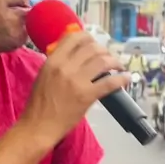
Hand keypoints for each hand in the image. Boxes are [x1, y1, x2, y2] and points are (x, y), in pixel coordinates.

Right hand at [22, 31, 129, 147]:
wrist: (39, 126)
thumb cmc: (39, 104)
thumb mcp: (43, 76)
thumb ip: (57, 63)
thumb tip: (75, 54)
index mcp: (53, 61)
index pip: (74, 37)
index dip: (88, 37)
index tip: (94, 43)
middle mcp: (66, 67)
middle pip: (92, 48)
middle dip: (104, 50)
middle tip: (108, 57)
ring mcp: (77, 81)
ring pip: (103, 61)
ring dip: (115, 62)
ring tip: (118, 66)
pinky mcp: (87, 95)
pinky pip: (110, 82)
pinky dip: (121, 79)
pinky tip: (126, 78)